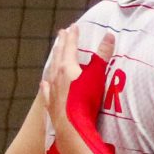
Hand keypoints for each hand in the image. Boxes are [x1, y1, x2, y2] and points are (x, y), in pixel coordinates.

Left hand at [39, 26, 118, 153]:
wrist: (71, 126)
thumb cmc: (85, 100)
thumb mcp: (97, 75)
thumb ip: (103, 55)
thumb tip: (109, 35)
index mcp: (67, 67)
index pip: (70, 47)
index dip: (73, 36)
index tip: (73, 27)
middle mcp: (56, 77)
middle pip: (58, 56)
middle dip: (61, 44)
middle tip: (62, 34)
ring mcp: (52, 91)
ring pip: (51, 71)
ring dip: (54, 60)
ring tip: (54, 54)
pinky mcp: (51, 105)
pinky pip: (47, 90)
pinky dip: (46, 84)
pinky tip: (44, 83)